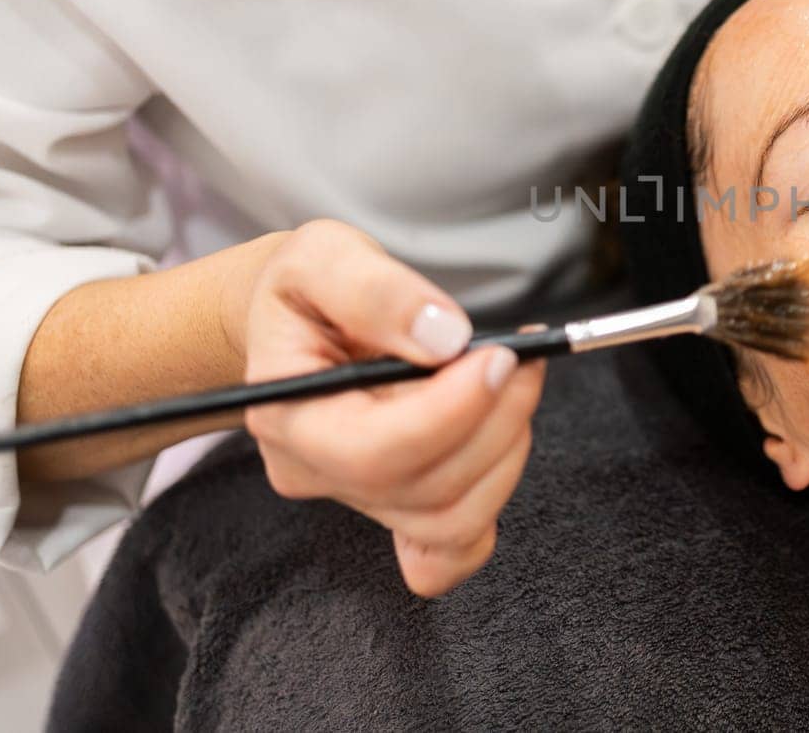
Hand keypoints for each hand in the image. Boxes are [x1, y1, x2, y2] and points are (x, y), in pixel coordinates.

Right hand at [228, 219, 544, 596]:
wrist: (300, 318)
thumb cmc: (307, 288)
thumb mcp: (323, 255)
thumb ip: (376, 290)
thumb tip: (444, 337)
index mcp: (286, 414)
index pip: (371, 451)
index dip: (450, 412)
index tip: (500, 356)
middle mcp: (316, 471)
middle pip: (422, 489)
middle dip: (494, 420)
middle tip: (522, 355)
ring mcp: (357, 499)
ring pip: (451, 520)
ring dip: (507, 448)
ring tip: (516, 378)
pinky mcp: (397, 509)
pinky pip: (448, 553)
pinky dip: (491, 504)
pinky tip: (502, 442)